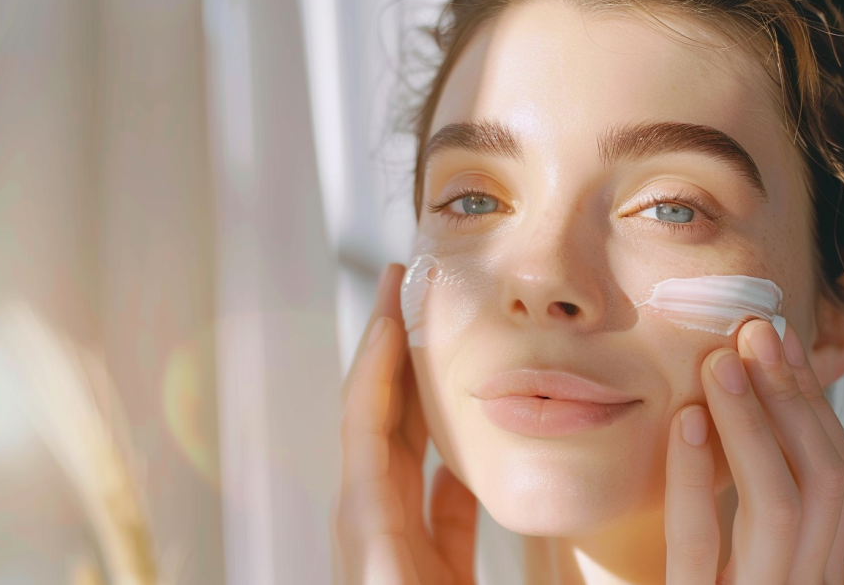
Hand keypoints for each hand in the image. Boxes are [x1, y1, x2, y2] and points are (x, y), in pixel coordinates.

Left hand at [332, 263, 478, 584]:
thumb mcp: (396, 576)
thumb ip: (436, 528)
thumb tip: (473, 478)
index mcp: (365, 521)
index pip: (364, 418)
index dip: (377, 355)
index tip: (395, 301)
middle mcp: (372, 520)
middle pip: (380, 415)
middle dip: (393, 347)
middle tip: (411, 287)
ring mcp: (396, 538)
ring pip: (408, 448)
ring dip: (422, 390)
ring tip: (446, 338)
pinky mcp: (426, 561)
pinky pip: (438, 495)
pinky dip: (455, 455)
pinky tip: (479, 435)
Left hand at [665, 319, 843, 583]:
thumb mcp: (722, 557)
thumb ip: (735, 505)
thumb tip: (727, 405)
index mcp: (811, 570)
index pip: (833, 479)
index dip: (810, 405)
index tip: (778, 342)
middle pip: (826, 484)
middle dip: (794, 400)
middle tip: (758, 331)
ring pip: (782, 507)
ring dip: (755, 423)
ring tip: (722, 361)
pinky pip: (700, 544)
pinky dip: (697, 476)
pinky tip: (685, 420)